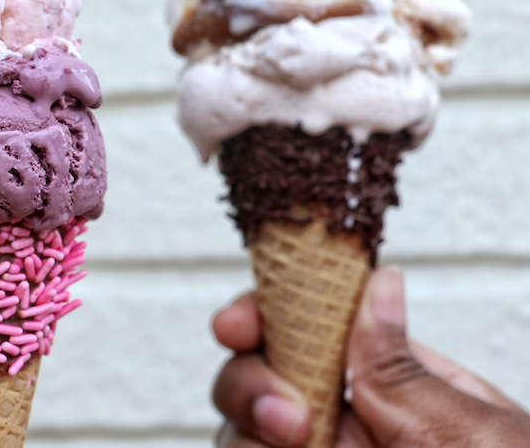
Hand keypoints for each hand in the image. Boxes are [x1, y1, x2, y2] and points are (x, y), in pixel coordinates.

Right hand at [212, 267, 529, 446]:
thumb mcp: (478, 441)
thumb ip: (408, 372)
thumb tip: (376, 283)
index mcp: (403, 398)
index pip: (316, 331)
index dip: (266, 316)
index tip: (237, 326)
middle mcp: (353, 437)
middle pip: (261, 381)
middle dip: (252, 386)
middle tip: (289, 420)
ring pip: (242, 439)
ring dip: (249, 439)